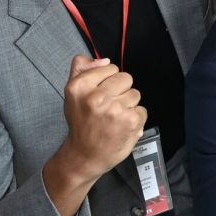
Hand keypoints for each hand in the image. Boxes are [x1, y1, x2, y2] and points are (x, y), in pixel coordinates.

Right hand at [59, 54, 146, 181]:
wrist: (84, 156)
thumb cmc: (81, 122)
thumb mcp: (73, 93)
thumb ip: (82, 69)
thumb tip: (104, 60)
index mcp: (79, 86)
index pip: (110, 67)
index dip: (107, 80)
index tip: (98, 94)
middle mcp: (96, 97)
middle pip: (125, 78)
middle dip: (120, 91)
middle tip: (107, 107)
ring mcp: (114, 109)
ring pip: (135, 94)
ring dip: (128, 105)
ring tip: (113, 118)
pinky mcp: (130, 120)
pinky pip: (142, 109)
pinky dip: (135, 118)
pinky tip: (122, 127)